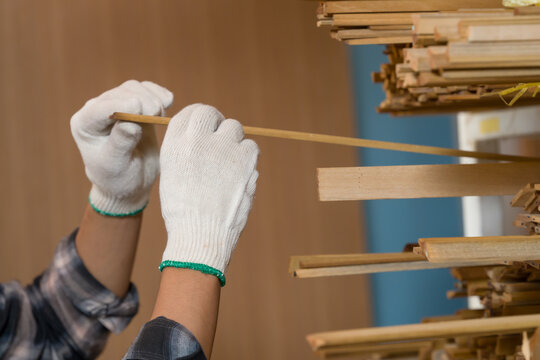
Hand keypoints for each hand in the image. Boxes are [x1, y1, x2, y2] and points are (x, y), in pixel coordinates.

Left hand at [71, 80, 172, 215]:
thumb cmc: (118, 178)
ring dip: (152, 97)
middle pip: (121, 94)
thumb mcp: (117, 166)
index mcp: (85, 124)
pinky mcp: (136, 105)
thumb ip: (121, 144)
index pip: (101, 108)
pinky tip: (168, 102)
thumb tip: (131, 123)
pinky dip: (159, 94)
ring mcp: (117, 105)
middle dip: (141, 101)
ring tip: (160, 116)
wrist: (131, 181)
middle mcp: (98, 110)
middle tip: (157, 116)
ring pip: (134, 88)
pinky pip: (147, 90)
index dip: (121, 105)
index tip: (141, 109)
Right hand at [159, 104, 258, 285]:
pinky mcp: (245, 159)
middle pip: (211, 114)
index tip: (206, 125)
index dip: (199, 117)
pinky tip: (241, 172)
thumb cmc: (185, 212)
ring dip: (233, 140)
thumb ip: (186, 151)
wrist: (201, 236)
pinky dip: (247, 157)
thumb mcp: (173, 175)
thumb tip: (205, 135)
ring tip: (229, 162)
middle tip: (220, 138)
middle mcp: (198, 140)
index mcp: (176, 145)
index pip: (189, 113)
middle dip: (217, 123)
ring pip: (234, 128)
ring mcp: (223, 148)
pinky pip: (251, 146)